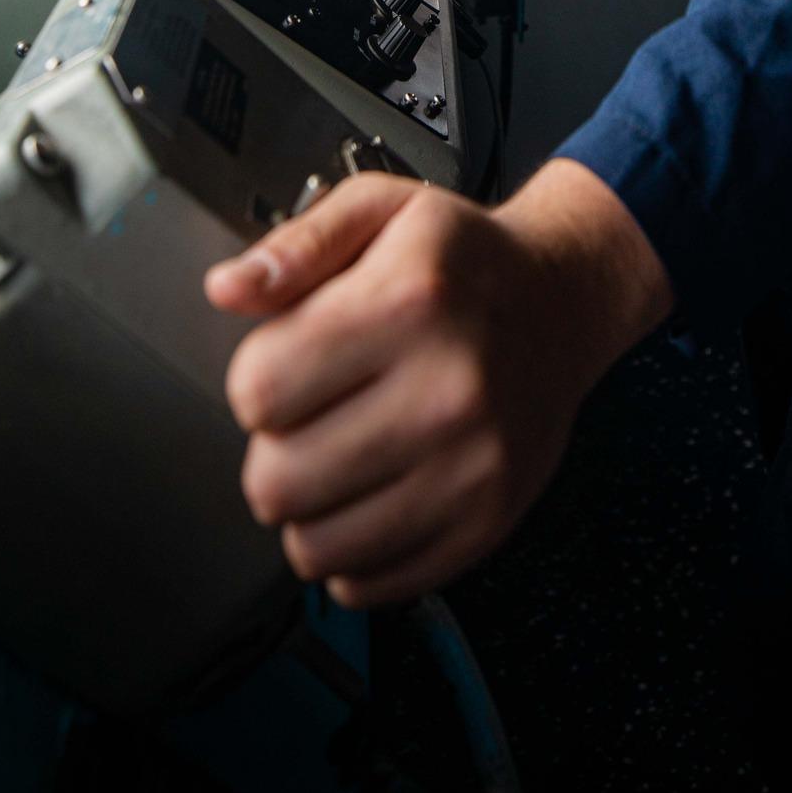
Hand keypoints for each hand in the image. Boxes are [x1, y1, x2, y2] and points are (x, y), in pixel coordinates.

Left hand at [204, 160, 672, 606]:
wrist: (561, 302)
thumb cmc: (462, 260)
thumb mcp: (381, 210)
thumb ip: (298, 243)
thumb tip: (230, 288)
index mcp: (410, 301)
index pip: (257, 390)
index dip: (256, 376)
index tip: (289, 360)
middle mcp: (449, 389)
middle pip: (276, 481)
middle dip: (274, 448)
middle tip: (310, 415)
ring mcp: (473, 466)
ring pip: (314, 546)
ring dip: (308, 506)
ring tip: (340, 454)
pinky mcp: (487, 522)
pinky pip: (369, 582)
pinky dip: (352, 550)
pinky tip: (373, 492)